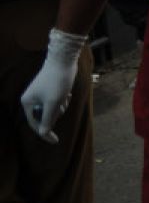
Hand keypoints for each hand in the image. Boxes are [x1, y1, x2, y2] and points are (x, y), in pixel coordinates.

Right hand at [20, 28, 87, 144]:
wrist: (64, 61)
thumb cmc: (58, 82)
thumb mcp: (53, 104)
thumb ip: (47, 119)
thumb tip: (43, 133)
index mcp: (27, 103)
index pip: (35, 124)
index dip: (45, 133)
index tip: (56, 141)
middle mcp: (31, 99)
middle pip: (44, 117)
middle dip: (56, 113)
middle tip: (62, 103)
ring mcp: (40, 94)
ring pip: (52, 110)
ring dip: (61, 106)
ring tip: (65, 96)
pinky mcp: (49, 90)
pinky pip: (57, 102)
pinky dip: (63, 100)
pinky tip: (67, 92)